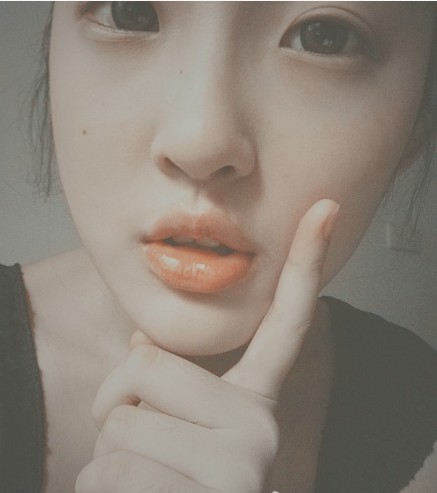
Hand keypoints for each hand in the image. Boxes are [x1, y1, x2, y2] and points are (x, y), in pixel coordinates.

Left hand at [75, 199, 338, 492]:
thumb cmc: (176, 486)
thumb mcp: (186, 431)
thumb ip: (170, 383)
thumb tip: (139, 335)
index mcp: (257, 403)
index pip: (286, 321)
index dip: (307, 262)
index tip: (326, 208)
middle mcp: (259, 430)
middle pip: (144, 363)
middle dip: (118, 401)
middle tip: (137, 439)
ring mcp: (235, 469)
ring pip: (118, 425)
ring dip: (110, 454)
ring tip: (144, 482)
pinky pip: (104, 472)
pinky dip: (99, 490)